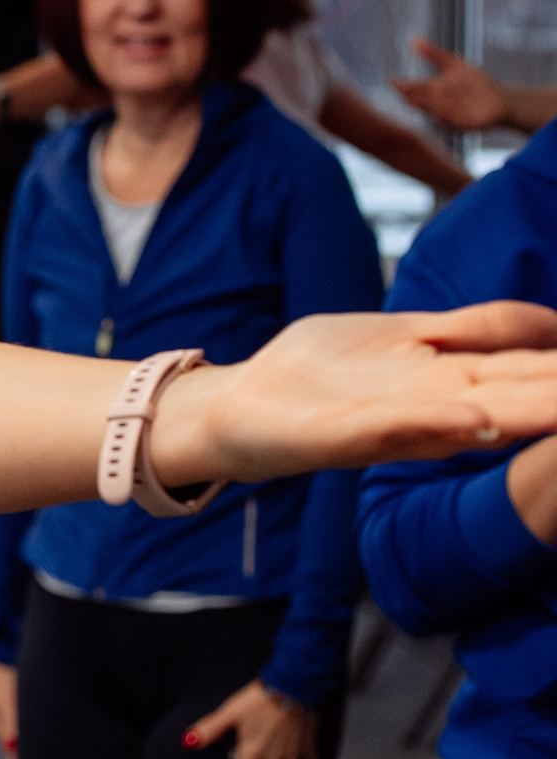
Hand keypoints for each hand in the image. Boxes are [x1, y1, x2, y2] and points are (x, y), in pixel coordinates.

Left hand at [152, 303, 556, 486]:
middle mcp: (430, 400)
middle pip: (517, 390)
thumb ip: (473, 332)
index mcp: (448, 373)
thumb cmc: (320, 373)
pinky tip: (474, 420)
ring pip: (473, 415)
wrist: (233, 411)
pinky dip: (434, 424)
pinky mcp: (339, 435)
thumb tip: (544, 322)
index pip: (529, 357)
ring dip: (526, 412)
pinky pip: (391, 428)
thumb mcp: (409, 336)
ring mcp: (388, 419)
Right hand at [393, 38, 511, 133]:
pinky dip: (443, 120)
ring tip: (417, 103)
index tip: (393, 81)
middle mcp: (436, 104)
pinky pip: (449, 123)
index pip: (413, 88)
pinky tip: (439, 115)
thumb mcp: (455, 65)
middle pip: (419, 101)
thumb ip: (434, 54)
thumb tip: (413, 40)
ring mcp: (447, 115)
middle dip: (412, 98)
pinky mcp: (461, 125)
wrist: (501, 101)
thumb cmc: (476, 83)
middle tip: (404, 93)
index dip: (403, 86)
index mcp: (433, 90)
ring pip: (431, 112)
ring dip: (425, 108)